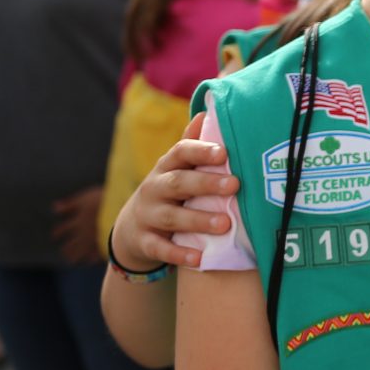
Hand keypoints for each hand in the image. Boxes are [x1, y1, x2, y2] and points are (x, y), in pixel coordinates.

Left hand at [52, 185, 104, 264]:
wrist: (121, 209)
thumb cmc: (103, 200)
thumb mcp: (84, 199)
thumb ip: (69, 205)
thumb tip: (54, 208)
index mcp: (76, 221)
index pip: (62, 230)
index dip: (58, 233)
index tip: (55, 235)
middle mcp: (83, 234)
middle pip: (70, 245)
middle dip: (66, 249)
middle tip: (64, 252)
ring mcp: (94, 241)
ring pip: (80, 253)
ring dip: (75, 256)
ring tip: (72, 260)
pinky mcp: (105, 245)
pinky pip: (96, 255)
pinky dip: (91, 258)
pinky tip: (90, 260)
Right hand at [115, 111, 238, 269]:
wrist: (133, 230)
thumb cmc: (169, 192)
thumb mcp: (177, 169)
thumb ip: (192, 145)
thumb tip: (207, 111)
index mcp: (167, 167)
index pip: (181, 152)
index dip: (200, 150)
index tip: (224, 152)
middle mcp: (155, 188)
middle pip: (179, 183)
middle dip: (206, 184)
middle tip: (235, 185)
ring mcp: (148, 215)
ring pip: (171, 216)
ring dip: (198, 220)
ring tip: (225, 224)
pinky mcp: (144, 241)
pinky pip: (160, 248)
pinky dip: (179, 254)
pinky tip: (200, 258)